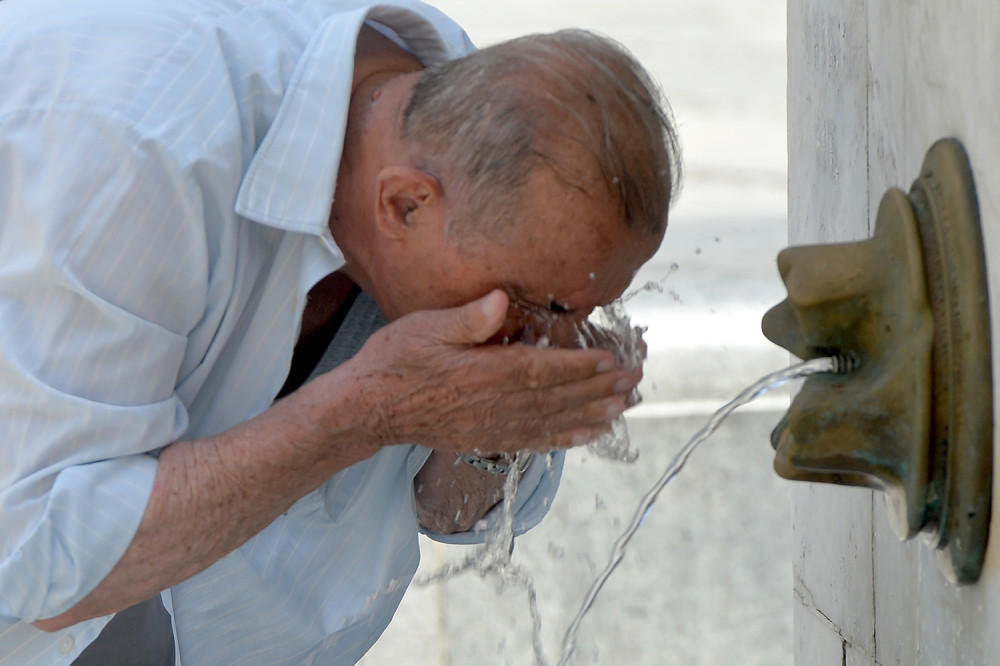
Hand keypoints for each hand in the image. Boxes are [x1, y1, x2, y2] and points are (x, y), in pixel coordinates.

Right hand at [343, 290, 639, 454]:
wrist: (369, 409)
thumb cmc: (395, 362)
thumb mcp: (425, 328)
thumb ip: (468, 318)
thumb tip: (500, 300)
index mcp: (483, 374)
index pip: (544, 370)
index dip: (582, 367)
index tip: (613, 361)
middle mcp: (494, 406)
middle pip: (558, 397)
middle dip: (599, 388)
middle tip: (634, 380)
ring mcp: (492, 427)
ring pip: (553, 421)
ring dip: (592, 413)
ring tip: (624, 406)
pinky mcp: (487, 439)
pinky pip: (535, 441)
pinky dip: (566, 438)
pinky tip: (589, 433)